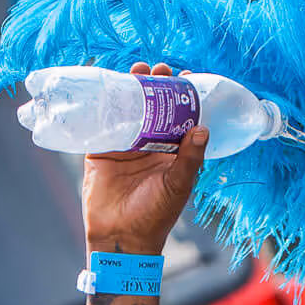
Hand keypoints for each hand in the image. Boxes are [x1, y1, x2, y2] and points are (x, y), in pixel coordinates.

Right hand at [82, 62, 208, 254]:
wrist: (120, 236)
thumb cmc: (155, 215)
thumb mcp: (178, 185)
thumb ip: (190, 158)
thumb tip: (203, 128)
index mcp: (172, 153)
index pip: (180, 118)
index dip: (183, 98)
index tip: (188, 76)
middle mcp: (149, 145)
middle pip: (154, 107)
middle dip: (156, 86)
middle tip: (159, 69)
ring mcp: (124, 145)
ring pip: (129, 109)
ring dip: (132, 88)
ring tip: (138, 70)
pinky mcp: (100, 149)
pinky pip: (101, 121)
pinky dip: (103, 103)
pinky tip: (106, 83)